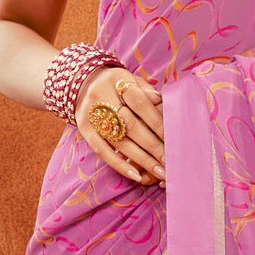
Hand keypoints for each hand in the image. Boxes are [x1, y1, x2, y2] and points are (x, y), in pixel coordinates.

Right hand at [74, 67, 164, 187]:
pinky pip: (103, 151)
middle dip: (152, 145)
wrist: (82, 83)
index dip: (157, 122)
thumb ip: (145, 90)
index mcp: (117, 81)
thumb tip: (161, 100)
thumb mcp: (130, 79)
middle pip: (130, 125)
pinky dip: (120, 165)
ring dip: (141, 160)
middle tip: (170, 161)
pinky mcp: (85, 130)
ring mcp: (92, 116)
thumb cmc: (115, 84)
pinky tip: (136, 175)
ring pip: (119, 142)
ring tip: (159, 171)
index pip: (141, 104)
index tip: (173, 138)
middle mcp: (102, 98)